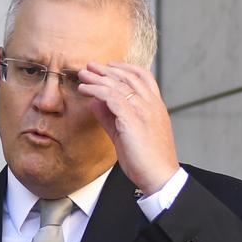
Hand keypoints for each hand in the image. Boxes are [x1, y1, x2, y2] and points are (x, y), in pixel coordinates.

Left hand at [76, 62, 178, 194]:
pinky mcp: (132, 118)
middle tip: (90, 66)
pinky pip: (111, 96)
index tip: (110, 65)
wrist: (159, 176)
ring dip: (97, 78)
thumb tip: (96, 103)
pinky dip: (96, 90)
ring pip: (118, 84)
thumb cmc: (145, 159)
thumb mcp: (126, 133)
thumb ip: (111, 117)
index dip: (126, 68)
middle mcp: (152, 104)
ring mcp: (144, 110)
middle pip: (128, 77)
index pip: (144, 77)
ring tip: (83, 75)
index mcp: (156, 106)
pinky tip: (85, 90)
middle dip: (107, 70)